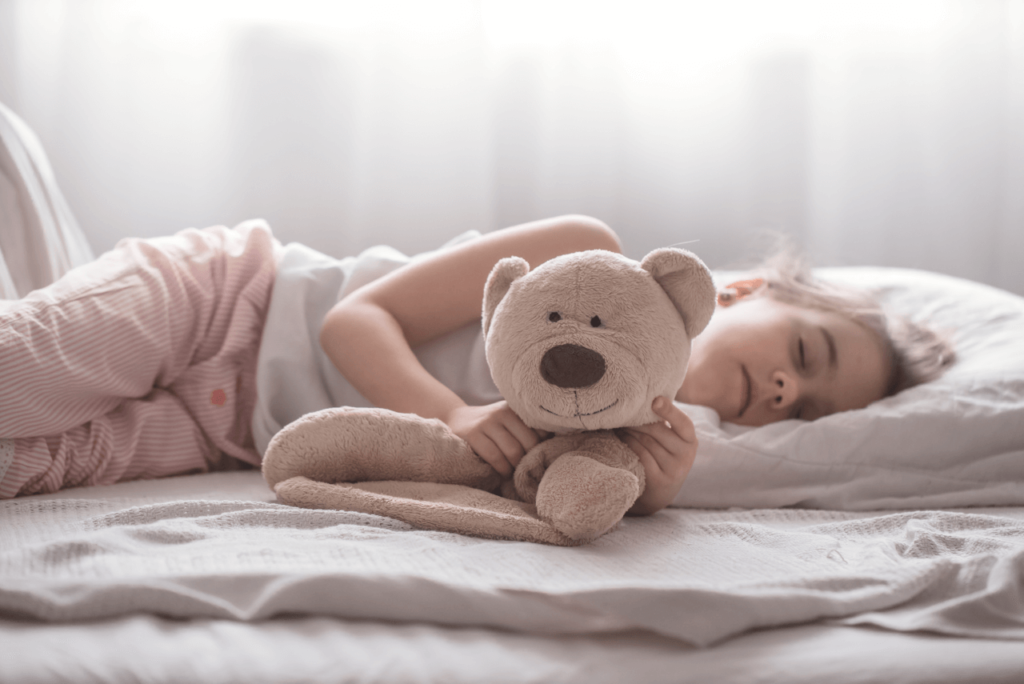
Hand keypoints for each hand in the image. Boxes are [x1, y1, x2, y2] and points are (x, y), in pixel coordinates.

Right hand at [443, 402, 542, 476]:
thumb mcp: (509, 421)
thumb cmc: (491, 427)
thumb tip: (555, 449)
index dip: (545, 447)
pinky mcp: (473, 434)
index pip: (541, 428)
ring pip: (513, 451)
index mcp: (517, 408)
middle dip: (531, 460)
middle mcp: (503, 412)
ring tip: (517, 475)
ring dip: (517, 468)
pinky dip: (502, 469)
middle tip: (532, 472)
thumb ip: (528, 429)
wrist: (456, 419)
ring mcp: (487, 422)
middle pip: (529, 441)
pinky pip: (495, 457)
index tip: (545, 460)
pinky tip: (504, 474)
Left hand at [616, 397, 697, 514]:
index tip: (655, 401)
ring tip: (618, 423)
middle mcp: (685, 456)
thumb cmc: (662, 455)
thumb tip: (644, 395)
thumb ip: (665, 422)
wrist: (661, 492)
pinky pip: (639, 456)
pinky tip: (619, 439)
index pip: (683, 423)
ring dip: (628, 431)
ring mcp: (673, 470)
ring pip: (645, 442)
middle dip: (636, 420)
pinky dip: (627, 445)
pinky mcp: (659, 481)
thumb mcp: (671, 440)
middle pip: (656, 430)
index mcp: (690, 440)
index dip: (670, 411)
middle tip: (621, 411)